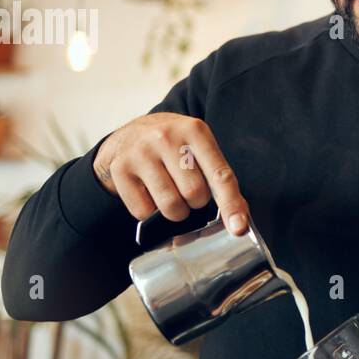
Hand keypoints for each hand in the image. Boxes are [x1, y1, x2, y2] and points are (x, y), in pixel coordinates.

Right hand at [92, 111, 249, 234]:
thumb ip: (220, 179)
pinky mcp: (120, 169)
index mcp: (195, 131)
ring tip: (171, 193)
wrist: (130, 135)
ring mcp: (140, 152)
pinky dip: (150, 211)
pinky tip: (148, 192)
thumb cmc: (174, 148)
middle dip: (196, 201)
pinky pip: (143, 212)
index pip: (220, 174)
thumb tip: (239, 220)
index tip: (238, 227)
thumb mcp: (200, 151)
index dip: (231, 204)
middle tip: (187, 188)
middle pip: (195, 193)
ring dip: (176, 210)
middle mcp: (166, 137)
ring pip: (170, 206)